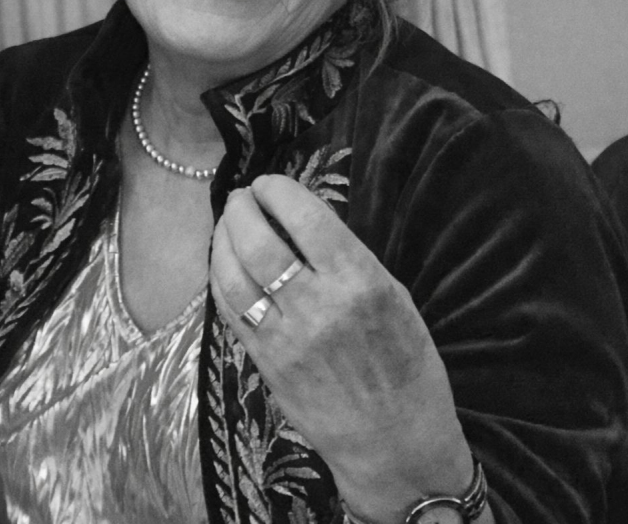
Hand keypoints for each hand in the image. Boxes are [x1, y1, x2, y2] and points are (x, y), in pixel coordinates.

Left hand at [210, 174, 474, 523]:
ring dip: (223, 238)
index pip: (306, 218)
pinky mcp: (264, 364)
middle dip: (242, 208)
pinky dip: (220, 278)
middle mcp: (318, 307)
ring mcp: (285, 338)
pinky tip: (223, 261)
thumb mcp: (393, 297)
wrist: (395, 445)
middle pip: (259, 241)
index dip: (279, 190)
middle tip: (241, 196)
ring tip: (228, 222)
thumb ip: (348, 258)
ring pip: (234, 274)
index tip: (270, 181)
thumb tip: (303, 220)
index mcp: (360, 282)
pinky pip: (230, 310)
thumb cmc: (407, 365)